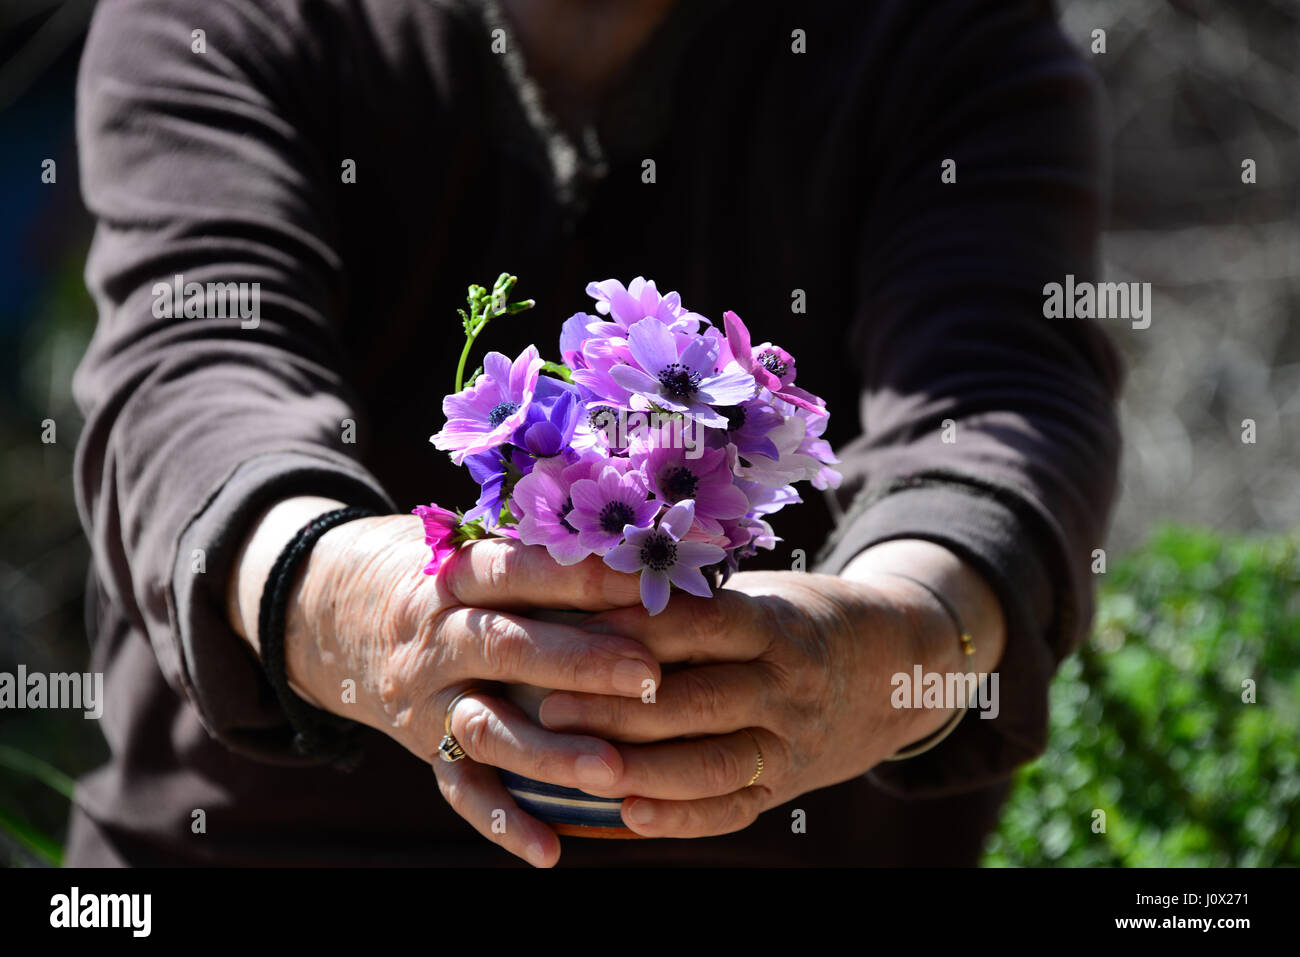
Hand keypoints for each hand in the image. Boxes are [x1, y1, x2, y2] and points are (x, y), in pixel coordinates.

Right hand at [227, 496, 658, 866]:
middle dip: (580, 661)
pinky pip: (461, 791)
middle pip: (504, 646)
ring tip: (613, 770)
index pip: (519, 569)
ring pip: (485, 728)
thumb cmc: (452, 575)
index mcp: (456, 574)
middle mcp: (436, 637)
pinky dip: (502, 823)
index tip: (650, 583)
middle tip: (648, 675)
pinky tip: (550, 852)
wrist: (343, 616)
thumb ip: (545, 549)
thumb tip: (646, 540)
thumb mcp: (478, 548)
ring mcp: (426, 699)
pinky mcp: (426, 750)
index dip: (585, 576)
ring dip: (549, 752)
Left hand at [535, 539, 1006, 837]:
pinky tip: (630, 817)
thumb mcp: (761, 593)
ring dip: (642, 770)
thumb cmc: (797, 620)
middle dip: (619, 709)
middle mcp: (787, 684)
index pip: (699, 625)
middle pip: (697, 700)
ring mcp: (791, 741)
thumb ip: (693, 599)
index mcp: (774, 623)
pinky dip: (682, 819)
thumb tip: (589, 584)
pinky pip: (734, 809)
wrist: (894, 671)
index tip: (568, 630)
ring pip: (713, 764)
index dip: (633, 629)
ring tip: (579, 767)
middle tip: (550, 708)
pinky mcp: (787, 786)